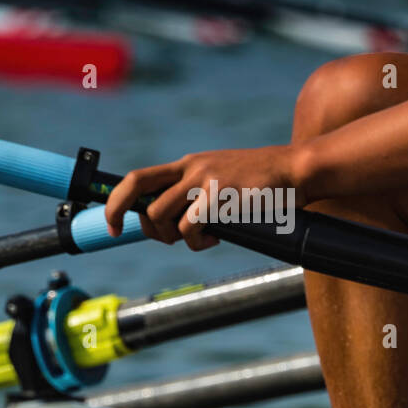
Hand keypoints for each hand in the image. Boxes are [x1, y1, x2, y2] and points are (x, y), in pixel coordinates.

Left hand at [105, 144, 302, 250]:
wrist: (295, 170)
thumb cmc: (262, 184)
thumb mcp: (221, 179)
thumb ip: (195, 195)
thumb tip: (171, 227)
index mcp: (187, 165)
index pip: (136, 179)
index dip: (116, 203)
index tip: (112, 226)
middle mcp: (191, 169)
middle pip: (142, 200)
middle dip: (147, 230)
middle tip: (172, 240)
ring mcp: (204, 180)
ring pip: (162, 217)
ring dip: (177, 238)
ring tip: (203, 238)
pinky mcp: (219, 194)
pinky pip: (189, 228)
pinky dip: (198, 242)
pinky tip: (217, 237)